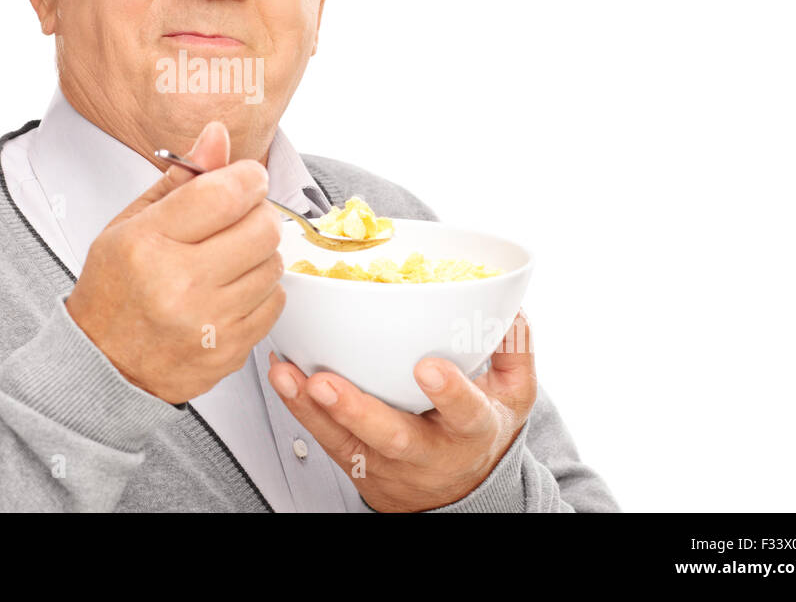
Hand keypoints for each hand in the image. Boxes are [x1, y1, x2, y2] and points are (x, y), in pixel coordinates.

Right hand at [67, 120, 285, 404]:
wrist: (103, 364)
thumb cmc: (114, 290)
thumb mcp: (130, 224)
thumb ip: (180, 180)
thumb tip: (217, 136)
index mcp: (148, 243)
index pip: (225, 192)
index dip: (247, 177)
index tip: (245, 179)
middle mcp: (180, 283)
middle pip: (263, 228)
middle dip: (258, 214)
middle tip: (238, 219)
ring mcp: (208, 322)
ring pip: (274, 264)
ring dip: (259, 254)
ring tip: (227, 259)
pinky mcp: (230, 351)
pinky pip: (274, 302)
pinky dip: (260, 290)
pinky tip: (230, 290)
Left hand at [267, 311, 535, 511]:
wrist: (457, 492)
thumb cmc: (478, 428)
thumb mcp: (513, 394)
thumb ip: (513, 348)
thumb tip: (508, 303)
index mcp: (471, 430)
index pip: (465, 414)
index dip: (449, 393)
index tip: (428, 367)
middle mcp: (427, 452)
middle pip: (392, 438)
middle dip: (356, 411)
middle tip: (326, 382)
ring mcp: (386, 462)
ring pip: (345, 440)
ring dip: (312, 409)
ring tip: (288, 376)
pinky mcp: (355, 464)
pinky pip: (323, 438)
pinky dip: (298, 407)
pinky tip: (282, 377)